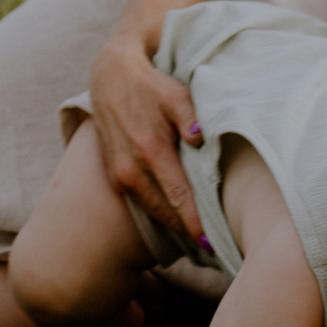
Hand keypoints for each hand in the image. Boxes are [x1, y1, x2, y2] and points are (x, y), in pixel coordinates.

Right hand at [88, 40, 205, 241]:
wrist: (110, 77)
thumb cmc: (151, 85)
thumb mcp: (175, 94)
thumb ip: (190, 116)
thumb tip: (201, 138)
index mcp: (150, 151)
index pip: (178, 197)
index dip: (195, 222)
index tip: (212, 243)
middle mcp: (130, 169)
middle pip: (165, 212)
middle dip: (189, 232)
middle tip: (215, 249)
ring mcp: (120, 175)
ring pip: (152, 211)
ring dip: (175, 226)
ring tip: (200, 241)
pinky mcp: (114, 176)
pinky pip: (142, 202)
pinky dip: (160, 213)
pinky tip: (178, 220)